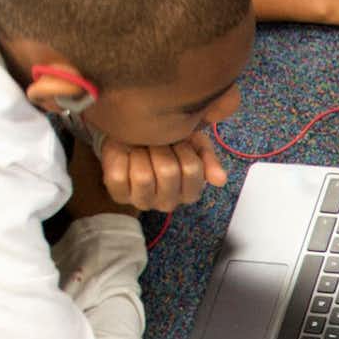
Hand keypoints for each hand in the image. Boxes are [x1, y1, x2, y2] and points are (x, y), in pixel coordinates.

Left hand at [92, 126, 228, 215]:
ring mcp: (142, 201)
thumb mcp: (193, 143)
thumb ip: (208, 157)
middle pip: (168, 171)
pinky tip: (124, 153)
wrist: (134, 135)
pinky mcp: (119, 196)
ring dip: (139, 152)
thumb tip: (220, 179)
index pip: (192, 168)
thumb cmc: (167, 141)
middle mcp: (168, 202)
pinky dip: (119, 157)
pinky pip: (118, 176)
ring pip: (143, 176)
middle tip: (155, 141)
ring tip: (140, 147)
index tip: (177, 140)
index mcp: (189, 191)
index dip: (182, 147)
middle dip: (160, 147)